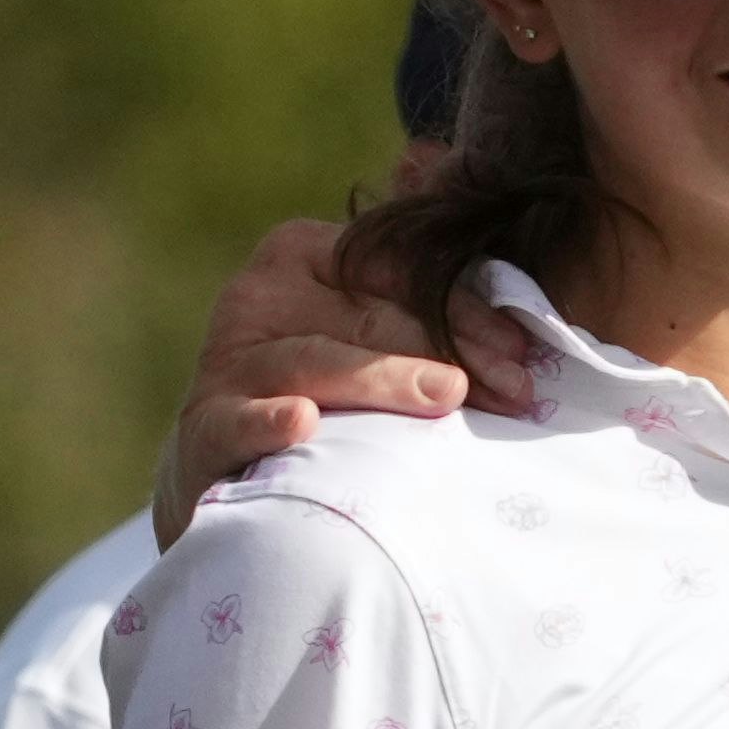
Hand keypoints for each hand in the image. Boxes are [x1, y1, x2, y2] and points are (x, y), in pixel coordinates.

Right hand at [151, 216, 538, 546]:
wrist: (239, 474)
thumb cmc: (336, 395)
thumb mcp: (377, 335)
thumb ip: (433, 298)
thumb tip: (523, 295)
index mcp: (306, 254)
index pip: (397, 269)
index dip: (467, 310)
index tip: (524, 354)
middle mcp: (260, 295)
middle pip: (369, 317)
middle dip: (450, 354)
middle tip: (514, 391)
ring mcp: (228, 360)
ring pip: (316, 360)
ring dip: (384, 380)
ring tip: (447, 396)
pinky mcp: (204, 425)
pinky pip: (238, 421)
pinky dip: (269, 422)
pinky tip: (302, 424)